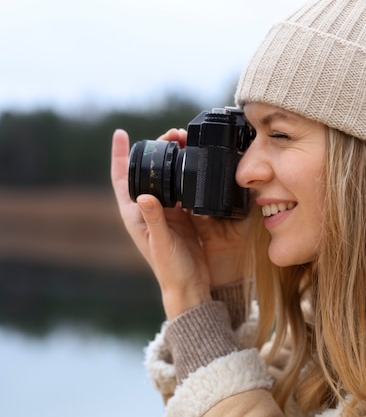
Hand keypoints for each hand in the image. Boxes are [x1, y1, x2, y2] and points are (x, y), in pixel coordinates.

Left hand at [111, 128, 251, 318]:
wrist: (190, 284)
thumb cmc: (170, 268)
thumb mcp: (161, 243)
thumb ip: (154, 219)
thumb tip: (144, 195)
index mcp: (134, 214)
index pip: (122, 178)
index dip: (120, 155)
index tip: (121, 133)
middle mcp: (147, 209)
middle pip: (146, 172)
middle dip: (156, 150)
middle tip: (172, 135)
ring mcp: (166, 211)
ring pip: (166, 177)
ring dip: (173, 159)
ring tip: (184, 142)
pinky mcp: (182, 214)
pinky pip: (182, 188)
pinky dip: (186, 174)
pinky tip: (194, 164)